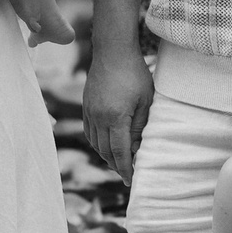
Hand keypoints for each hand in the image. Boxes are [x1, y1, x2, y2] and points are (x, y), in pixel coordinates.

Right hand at [84, 45, 155, 176]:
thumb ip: (140, 127)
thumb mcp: (146, 101)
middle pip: (105, 151)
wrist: (113, 52)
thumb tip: (136, 149)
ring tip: (118, 162)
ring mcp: (90, 112)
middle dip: (116, 165)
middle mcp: (99, 118)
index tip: (131, 180)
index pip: (120, 152)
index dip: (125, 169)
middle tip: (127, 174)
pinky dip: (97, 143)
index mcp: (115, 118)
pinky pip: (89, 132)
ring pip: (95, 143)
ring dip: (106, 155)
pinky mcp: (86, 106)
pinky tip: (105, 145)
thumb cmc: (135, 74)